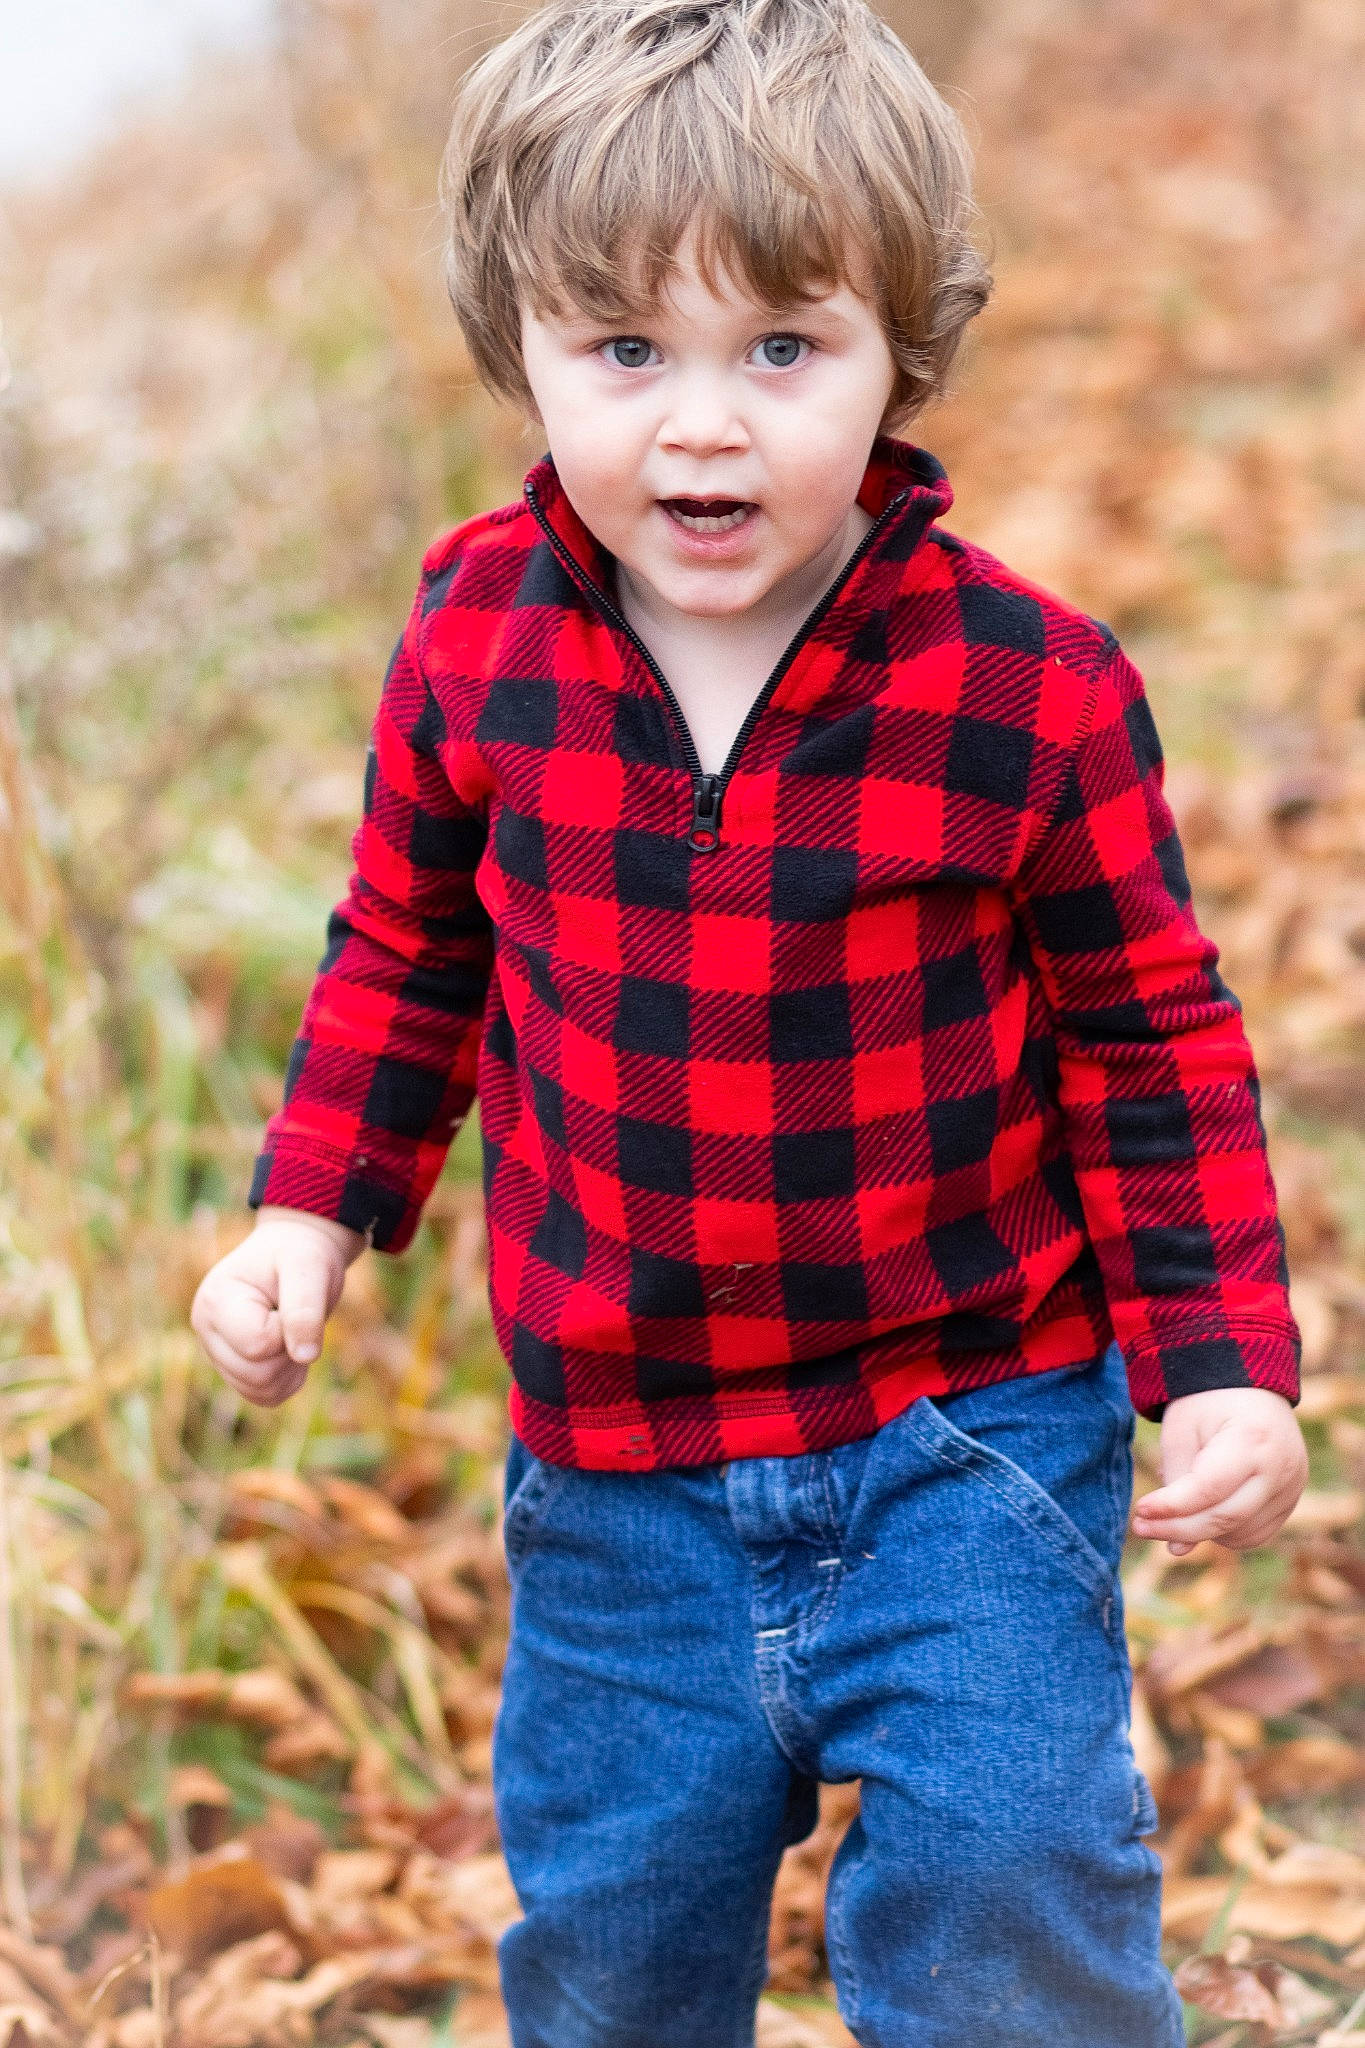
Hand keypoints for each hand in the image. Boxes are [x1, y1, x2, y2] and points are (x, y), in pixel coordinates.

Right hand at [190, 1207, 364, 1405]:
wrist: (295, 1251)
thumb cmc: (300, 1254)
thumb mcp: (308, 1268)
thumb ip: (305, 1309)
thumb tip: (305, 1357)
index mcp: (215, 1302)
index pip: (257, 1345)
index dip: (287, 1329)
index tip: (291, 1299)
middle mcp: (207, 1331)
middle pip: (257, 1374)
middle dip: (290, 1351)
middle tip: (295, 1315)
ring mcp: (217, 1353)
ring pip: (261, 1390)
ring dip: (290, 1367)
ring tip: (291, 1328)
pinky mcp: (233, 1370)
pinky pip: (265, 1397)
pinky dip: (287, 1379)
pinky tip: (289, 1348)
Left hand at [1131, 1386, 1307, 1556]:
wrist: (1250, 1386)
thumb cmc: (1208, 1402)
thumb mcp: (1182, 1429)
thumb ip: (1177, 1483)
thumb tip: (1175, 1551)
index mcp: (1252, 1439)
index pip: (1208, 1489)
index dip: (1172, 1507)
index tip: (1140, 1512)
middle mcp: (1281, 1468)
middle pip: (1225, 1519)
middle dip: (1178, 1528)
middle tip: (1141, 1526)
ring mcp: (1292, 1486)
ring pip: (1240, 1534)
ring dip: (1201, 1530)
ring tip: (1175, 1504)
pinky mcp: (1291, 1498)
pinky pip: (1255, 1533)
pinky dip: (1225, 1530)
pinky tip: (1203, 1508)